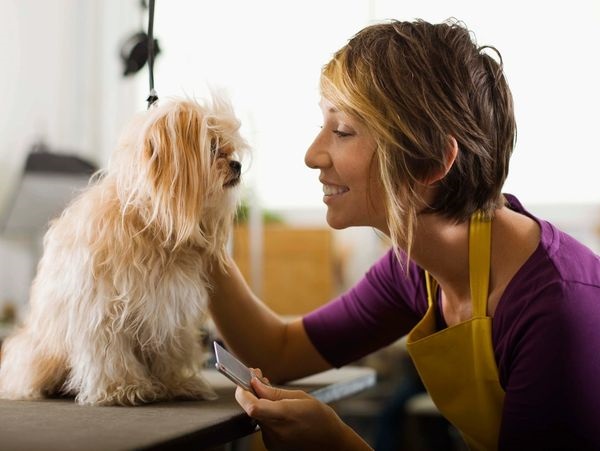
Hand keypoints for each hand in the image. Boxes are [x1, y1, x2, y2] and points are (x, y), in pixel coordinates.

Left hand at [235, 369, 371, 450]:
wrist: (332, 443)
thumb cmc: (321, 418)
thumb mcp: (301, 397)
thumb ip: (274, 392)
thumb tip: (255, 383)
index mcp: (284, 416)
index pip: (252, 406)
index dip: (243, 392)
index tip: (245, 379)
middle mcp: (275, 431)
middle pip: (252, 409)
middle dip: (251, 391)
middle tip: (259, 376)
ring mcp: (272, 441)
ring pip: (257, 415)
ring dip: (259, 401)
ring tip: (272, 391)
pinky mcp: (272, 446)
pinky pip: (263, 424)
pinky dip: (266, 413)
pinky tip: (276, 407)